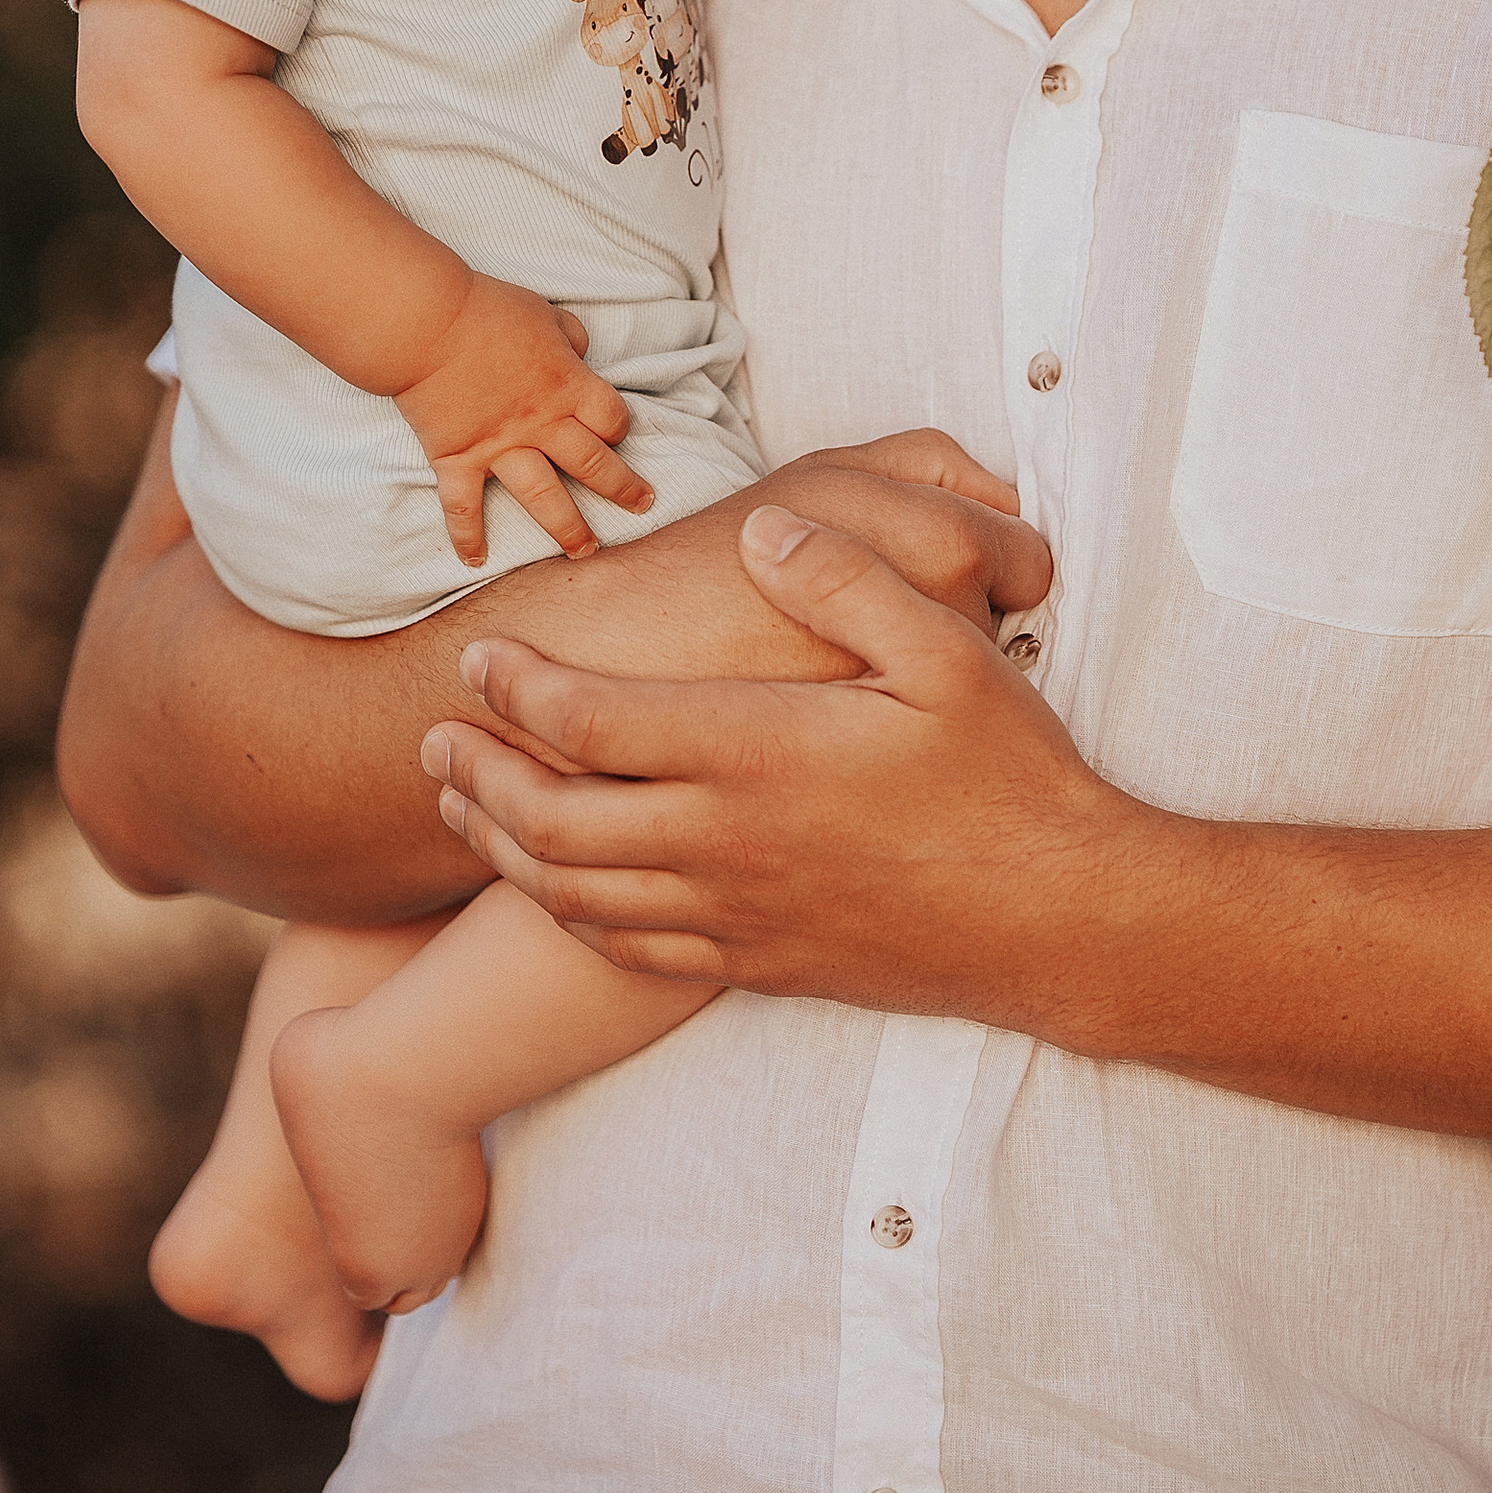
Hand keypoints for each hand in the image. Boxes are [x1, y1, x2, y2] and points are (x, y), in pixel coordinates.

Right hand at [393, 272, 647, 564]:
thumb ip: (569, 336)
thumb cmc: (487, 311)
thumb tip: (580, 349)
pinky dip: (468, 537)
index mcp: (567, 385)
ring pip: (544, 499)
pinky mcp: (458, 459)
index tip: (617, 436)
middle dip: (622, 489)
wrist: (428, 324)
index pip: (611, 418)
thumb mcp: (544, 313)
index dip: (619, 428)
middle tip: (641, 507)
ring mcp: (500, 447)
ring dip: (568, 529)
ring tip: (586, 552)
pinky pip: (464, 508)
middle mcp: (542, 424)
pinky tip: (475, 561)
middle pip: (593, 465)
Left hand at [419, 501, 1134, 1015]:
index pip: (589, 721)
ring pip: (573, 894)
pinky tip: (553, 891)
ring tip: (463, 808)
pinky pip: (627, 948)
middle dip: (475, 776)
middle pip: (550, 819)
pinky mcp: (757, 964)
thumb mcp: (947, 652)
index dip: (515, 688)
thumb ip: (848, 580)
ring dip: (500, 848)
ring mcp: (736, 913)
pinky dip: (565, 916)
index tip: (476, 658)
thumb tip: (766, 527)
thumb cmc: (1009, 778)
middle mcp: (726, 841)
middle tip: (433, 740)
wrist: (1058, 922)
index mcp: (757, 753)